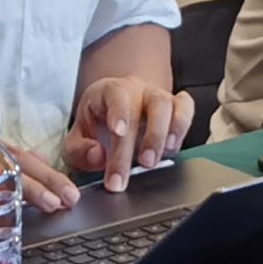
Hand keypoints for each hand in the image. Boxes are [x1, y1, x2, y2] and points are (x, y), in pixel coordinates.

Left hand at [71, 74, 191, 183]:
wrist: (115, 114)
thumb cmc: (96, 126)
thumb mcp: (76, 139)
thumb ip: (79, 151)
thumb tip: (97, 157)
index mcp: (108, 92)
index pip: (116, 95)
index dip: (119, 113)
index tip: (118, 132)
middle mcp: (136, 90)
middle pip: (145, 107)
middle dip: (140, 142)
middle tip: (132, 172)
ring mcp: (157, 97)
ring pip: (168, 105)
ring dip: (162, 135)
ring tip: (152, 162)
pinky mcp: (175, 108)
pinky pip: (186, 108)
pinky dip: (182, 126)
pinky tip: (172, 148)